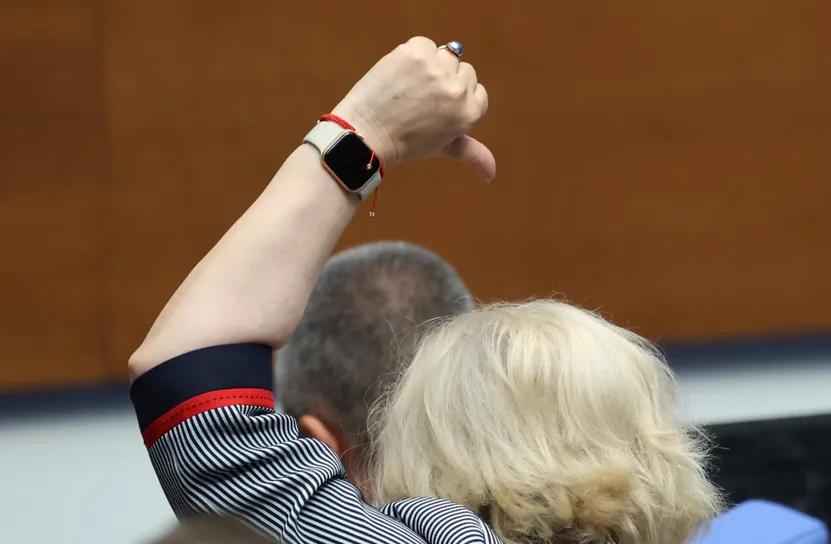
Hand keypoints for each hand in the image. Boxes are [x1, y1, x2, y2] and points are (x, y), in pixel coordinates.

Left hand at [331, 37, 494, 180]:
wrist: (367, 132)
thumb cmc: (406, 143)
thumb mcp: (444, 148)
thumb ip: (473, 154)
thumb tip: (492, 175)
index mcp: (469, 112)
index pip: (477, 90)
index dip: (457, 97)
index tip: (437, 106)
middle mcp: (457, 89)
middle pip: (463, 70)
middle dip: (445, 81)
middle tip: (421, 99)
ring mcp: (436, 68)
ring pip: (445, 55)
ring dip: (430, 66)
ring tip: (411, 86)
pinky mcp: (416, 52)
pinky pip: (424, 44)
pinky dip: (412, 56)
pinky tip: (401, 75)